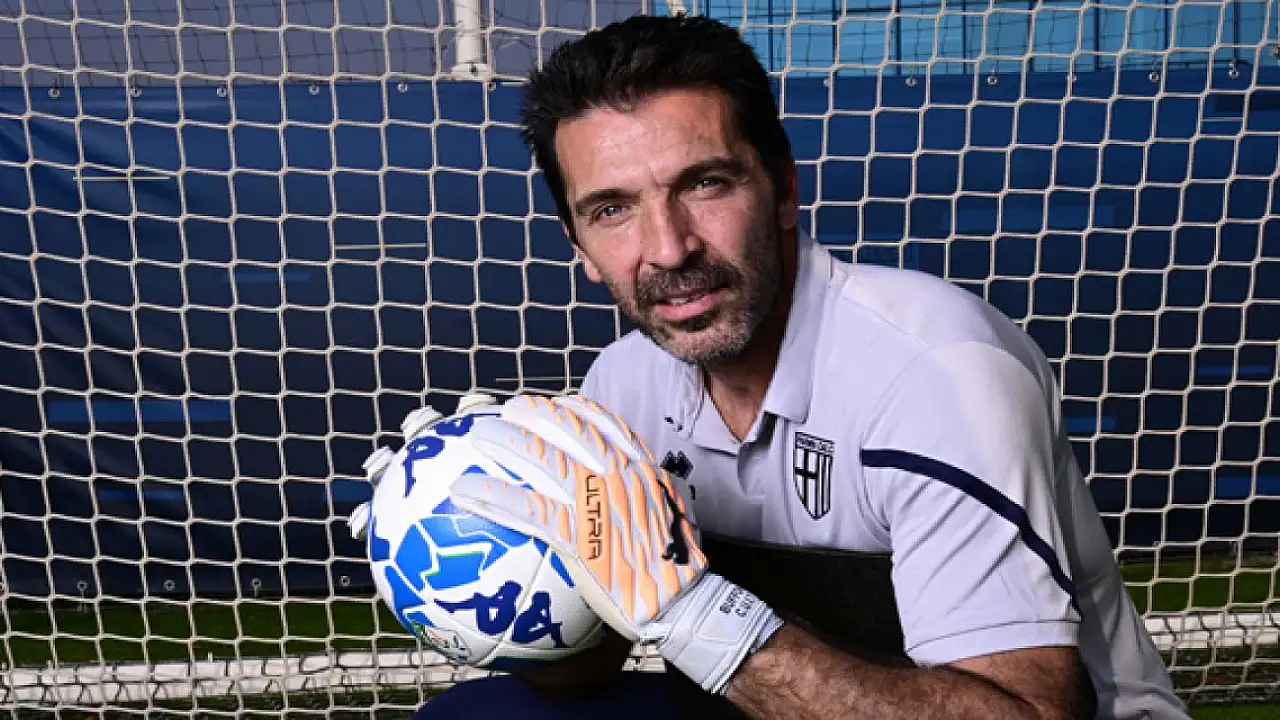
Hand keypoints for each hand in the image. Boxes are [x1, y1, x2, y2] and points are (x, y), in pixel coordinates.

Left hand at [449, 393, 782, 694]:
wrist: (684, 602)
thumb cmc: (678, 566)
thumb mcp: (671, 513)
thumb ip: (647, 493)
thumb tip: (634, 489)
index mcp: (640, 468)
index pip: (604, 424)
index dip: (573, 409)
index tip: (554, 404)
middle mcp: (618, 476)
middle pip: (566, 431)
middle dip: (533, 415)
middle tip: (508, 410)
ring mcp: (596, 503)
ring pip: (542, 461)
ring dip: (505, 444)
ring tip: (477, 438)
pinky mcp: (577, 536)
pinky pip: (527, 509)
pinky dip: (494, 496)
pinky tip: (467, 492)